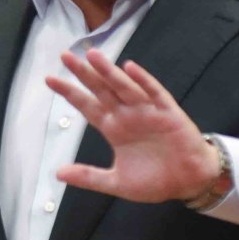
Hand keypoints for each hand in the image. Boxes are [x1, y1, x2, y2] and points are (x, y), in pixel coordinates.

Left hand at [47, 48, 219, 202]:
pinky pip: (154, 93)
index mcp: (113, 128)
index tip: (49, 79)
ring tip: (92, 56)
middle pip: (101, 90)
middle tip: (65, 56)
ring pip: (124, 87)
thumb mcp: (117, 182)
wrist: (189, 183)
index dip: (69, 92)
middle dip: (84, 73)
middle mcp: (127, 115)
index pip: (87, 106)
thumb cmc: (155, 180)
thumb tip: (57, 173)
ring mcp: (147, 112)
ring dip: (109, 71)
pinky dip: (143, 81)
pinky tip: (130, 68)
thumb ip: (89, 177)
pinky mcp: (168, 114)